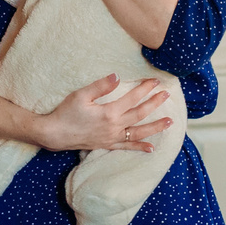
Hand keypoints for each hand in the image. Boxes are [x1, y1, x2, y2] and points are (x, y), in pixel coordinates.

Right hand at [33, 73, 170, 152]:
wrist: (55, 134)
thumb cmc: (66, 112)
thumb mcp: (81, 95)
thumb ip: (101, 86)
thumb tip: (117, 76)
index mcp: (109, 112)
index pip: (132, 98)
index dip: (145, 89)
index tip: (155, 82)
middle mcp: (114, 126)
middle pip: (140, 114)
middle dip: (155, 104)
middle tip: (167, 95)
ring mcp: (112, 137)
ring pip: (138, 132)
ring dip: (155, 127)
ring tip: (170, 122)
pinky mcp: (107, 145)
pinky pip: (127, 147)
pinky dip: (140, 147)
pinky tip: (151, 148)